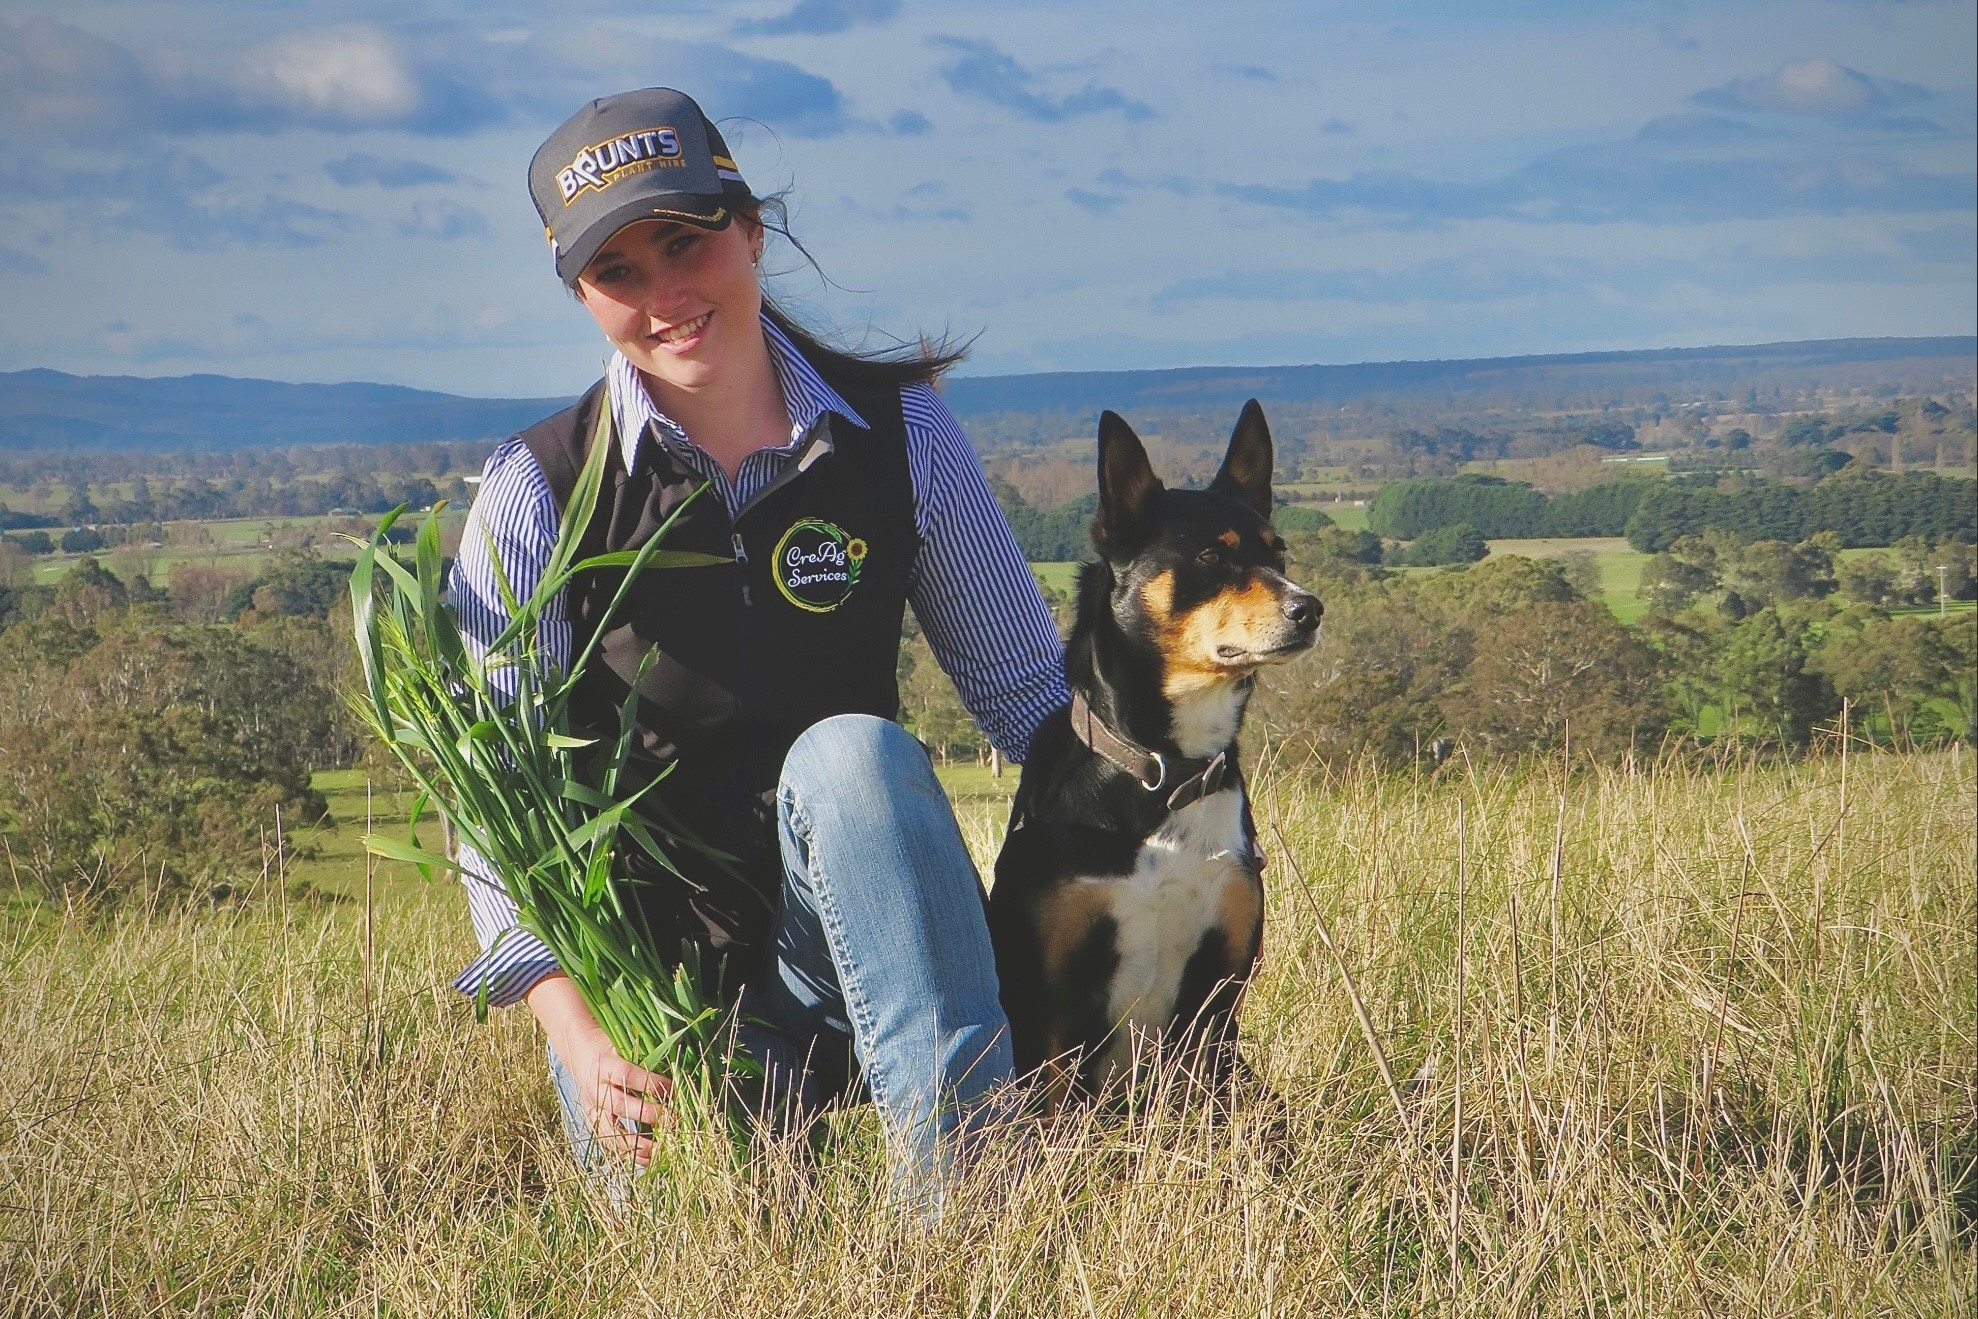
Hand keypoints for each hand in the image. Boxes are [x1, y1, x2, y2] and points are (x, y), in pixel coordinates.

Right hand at [528, 974, 670, 1167]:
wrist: (580, 1052)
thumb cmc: (612, 1045)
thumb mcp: (625, 1044)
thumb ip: (648, 1055)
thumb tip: (682, 1066)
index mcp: (605, 1064)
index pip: (628, 1076)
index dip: (651, 1084)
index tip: (674, 1091)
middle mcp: (595, 1088)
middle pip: (621, 1105)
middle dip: (648, 1116)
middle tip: (674, 1122)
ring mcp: (592, 1108)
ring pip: (610, 1131)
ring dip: (635, 1144)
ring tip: (658, 1151)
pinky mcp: (591, 1121)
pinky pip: (607, 1142)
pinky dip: (626, 1153)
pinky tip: (646, 1159)